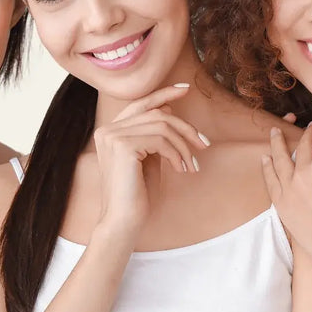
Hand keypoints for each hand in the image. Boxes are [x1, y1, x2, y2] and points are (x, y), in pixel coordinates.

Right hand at [93, 84, 209, 236]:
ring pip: (162, 125)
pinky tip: (181, 169)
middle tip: (204, 144)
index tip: (185, 89)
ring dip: (183, 145)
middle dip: (184, 127)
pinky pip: (161, 140)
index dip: (163, 94)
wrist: (123, 221)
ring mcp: (113, 136)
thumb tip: (169, 109)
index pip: (140, 103)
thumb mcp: (148, 157)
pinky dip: (177, 153)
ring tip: (191, 165)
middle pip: (156, 113)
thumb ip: (154, 134)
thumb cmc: (137, 194)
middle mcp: (107, 130)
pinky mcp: (122, 146)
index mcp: (109, 131)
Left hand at [262, 122, 311, 270]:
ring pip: (279, 158)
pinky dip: (266, 167)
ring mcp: (289, 188)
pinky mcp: (281, 204)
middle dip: (308, 133)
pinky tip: (264, 158)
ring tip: (275, 130)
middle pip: (303, 146)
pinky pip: (270, 180)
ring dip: (277, 142)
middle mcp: (304, 173)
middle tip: (311, 126)